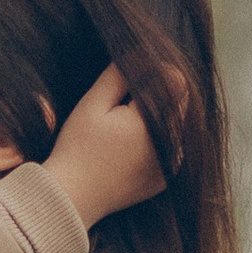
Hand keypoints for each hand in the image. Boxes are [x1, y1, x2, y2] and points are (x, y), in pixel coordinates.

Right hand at [45, 63, 166, 226]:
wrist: (72, 198)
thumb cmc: (77, 149)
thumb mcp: (92, 104)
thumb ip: (119, 76)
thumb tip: (141, 54)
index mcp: (154, 125)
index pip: (176, 82)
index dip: (155, 74)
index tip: (130, 82)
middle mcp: (171, 146)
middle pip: (179, 102)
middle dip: (158, 96)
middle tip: (122, 107)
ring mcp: (171, 165)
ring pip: (177, 124)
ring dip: (159, 117)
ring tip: (125, 127)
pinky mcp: (165, 178)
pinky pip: (171, 147)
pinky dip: (158, 139)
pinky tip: (131, 145)